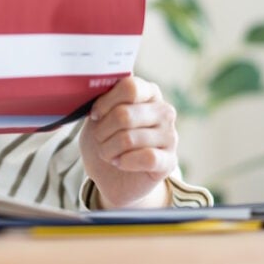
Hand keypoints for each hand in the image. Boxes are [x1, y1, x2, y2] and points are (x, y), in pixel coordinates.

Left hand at [78, 75, 177, 207]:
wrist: (111, 177)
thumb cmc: (105, 140)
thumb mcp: (96, 117)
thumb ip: (99, 100)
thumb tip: (92, 88)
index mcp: (147, 92)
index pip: (130, 87)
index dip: (106, 102)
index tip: (94, 115)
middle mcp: (164, 111)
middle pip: (125, 114)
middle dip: (103, 131)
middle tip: (99, 139)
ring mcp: (170, 136)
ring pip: (130, 138)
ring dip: (109, 149)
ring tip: (108, 153)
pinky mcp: (170, 161)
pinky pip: (147, 157)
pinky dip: (125, 161)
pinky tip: (120, 162)